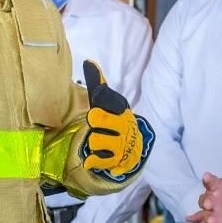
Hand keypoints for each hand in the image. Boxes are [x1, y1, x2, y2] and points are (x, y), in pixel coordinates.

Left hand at [81, 60, 144, 175]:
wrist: (133, 147)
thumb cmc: (114, 120)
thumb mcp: (108, 101)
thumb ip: (98, 83)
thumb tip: (88, 61)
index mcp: (121, 107)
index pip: (106, 97)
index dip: (100, 96)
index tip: (97, 100)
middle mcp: (124, 124)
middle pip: (95, 118)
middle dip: (94, 121)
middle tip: (98, 123)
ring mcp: (122, 143)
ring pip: (94, 140)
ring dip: (93, 141)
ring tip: (101, 140)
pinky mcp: (118, 161)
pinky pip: (96, 159)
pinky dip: (93, 160)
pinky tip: (95, 157)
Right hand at [200, 158, 221, 222]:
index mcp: (215, 187)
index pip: (210, 182)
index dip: (208, 179)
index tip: (206, 177)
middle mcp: (210, 200)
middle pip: (204, 200)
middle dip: (205, 202)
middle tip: (209, 203)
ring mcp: (211, 214)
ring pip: (206, 216)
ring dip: (208, 219)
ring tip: (212, 221)